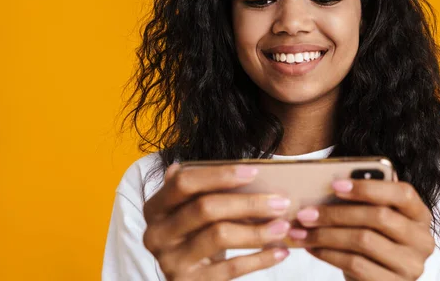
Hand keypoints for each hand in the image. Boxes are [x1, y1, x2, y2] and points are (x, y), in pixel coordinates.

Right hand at [143, 163, 291, 279]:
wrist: (188, 277)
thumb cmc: (198, 233)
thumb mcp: (196, 210)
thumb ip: (210, 190)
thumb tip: (251, 170)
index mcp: (156, 207)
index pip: (184, 182)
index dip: (220, 174)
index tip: (255, 172)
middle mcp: (157, 233)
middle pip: (206, 208)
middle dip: (248, 203)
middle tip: (281, 202)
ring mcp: (170, 261)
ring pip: (219, 236)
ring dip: (258, 230)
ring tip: (283, 226)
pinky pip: (230, 268)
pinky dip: (260, 259)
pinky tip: (280, 251)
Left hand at [288, 179, 435, 280]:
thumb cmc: (372, 242)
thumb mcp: (372, 220)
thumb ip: (363, 201)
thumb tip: (328, 184)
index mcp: (420, 214)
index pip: (402, 193)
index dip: (368, 187)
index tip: (335, 185)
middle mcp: (422, 240)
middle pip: (378, 217)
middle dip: (336, 213)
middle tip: (305, 212)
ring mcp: (411, 265)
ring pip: (363, 240)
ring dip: (325, 234)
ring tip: (302, 231)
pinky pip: (356, 264)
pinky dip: (328, 254)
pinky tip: (312, 248)